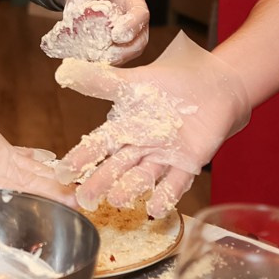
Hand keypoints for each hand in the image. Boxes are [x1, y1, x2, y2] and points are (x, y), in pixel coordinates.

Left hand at [50, 0, 151, 64]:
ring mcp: (125, 32)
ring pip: (128, 52)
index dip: (132, 26)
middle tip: (105, 55)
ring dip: (112, 60)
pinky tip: (86, 61)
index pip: (141, 14)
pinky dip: (101, 61)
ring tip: (93, 60)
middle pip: (139, 40)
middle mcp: (132, 18)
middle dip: (124, 51)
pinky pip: (113, 56)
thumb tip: (74, 15)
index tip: (116, 35)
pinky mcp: (113, 43)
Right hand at [53, 32, 251, 216]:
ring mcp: (164, 156)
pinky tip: (155, 208)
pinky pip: (176, 183)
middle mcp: (141, 146)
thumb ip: (101, 81)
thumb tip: (64, 71)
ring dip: (130, 189)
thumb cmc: (172, 82)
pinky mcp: (188, 163)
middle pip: (117, 166)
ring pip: (143, 176)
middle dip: (100, 182)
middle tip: (84, 198)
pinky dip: (166, 195)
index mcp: (125, 127)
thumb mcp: (134, 82)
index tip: (63, 172)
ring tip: (116, 200)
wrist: (215, 85)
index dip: (82, 158)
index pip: (99, 144)